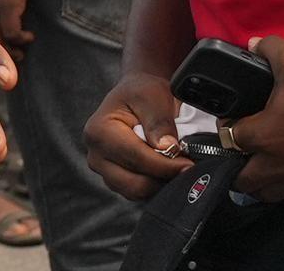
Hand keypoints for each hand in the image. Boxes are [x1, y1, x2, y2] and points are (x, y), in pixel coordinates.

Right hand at [85, 71, 184, 200]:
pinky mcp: (114, 179)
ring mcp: (103, 169)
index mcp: (99, 131)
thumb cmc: (142, 92)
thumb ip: (159, 121)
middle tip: (187, 167)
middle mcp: (95, 154)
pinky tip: (166, 170)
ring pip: (135, 191)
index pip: (136, 158)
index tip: (188, 164)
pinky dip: (154, 185)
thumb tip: (167, 147)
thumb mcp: (152, 96)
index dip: (165, 165)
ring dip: (159, 183)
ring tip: (176, 166)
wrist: (136, 95)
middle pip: (133, 182)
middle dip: (162, 177)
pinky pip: (137, 192)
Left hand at [223, 36, 283, 200]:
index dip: (227, 126)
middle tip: (243, 149)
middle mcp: (280, 165)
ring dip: (261, 182)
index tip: (233, 117)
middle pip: (244, 180)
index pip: (230, 139)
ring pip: (270, 193)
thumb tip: (253, 44)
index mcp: (266, 136)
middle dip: (236, 166)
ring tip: (264, 164)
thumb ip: (269, 49)